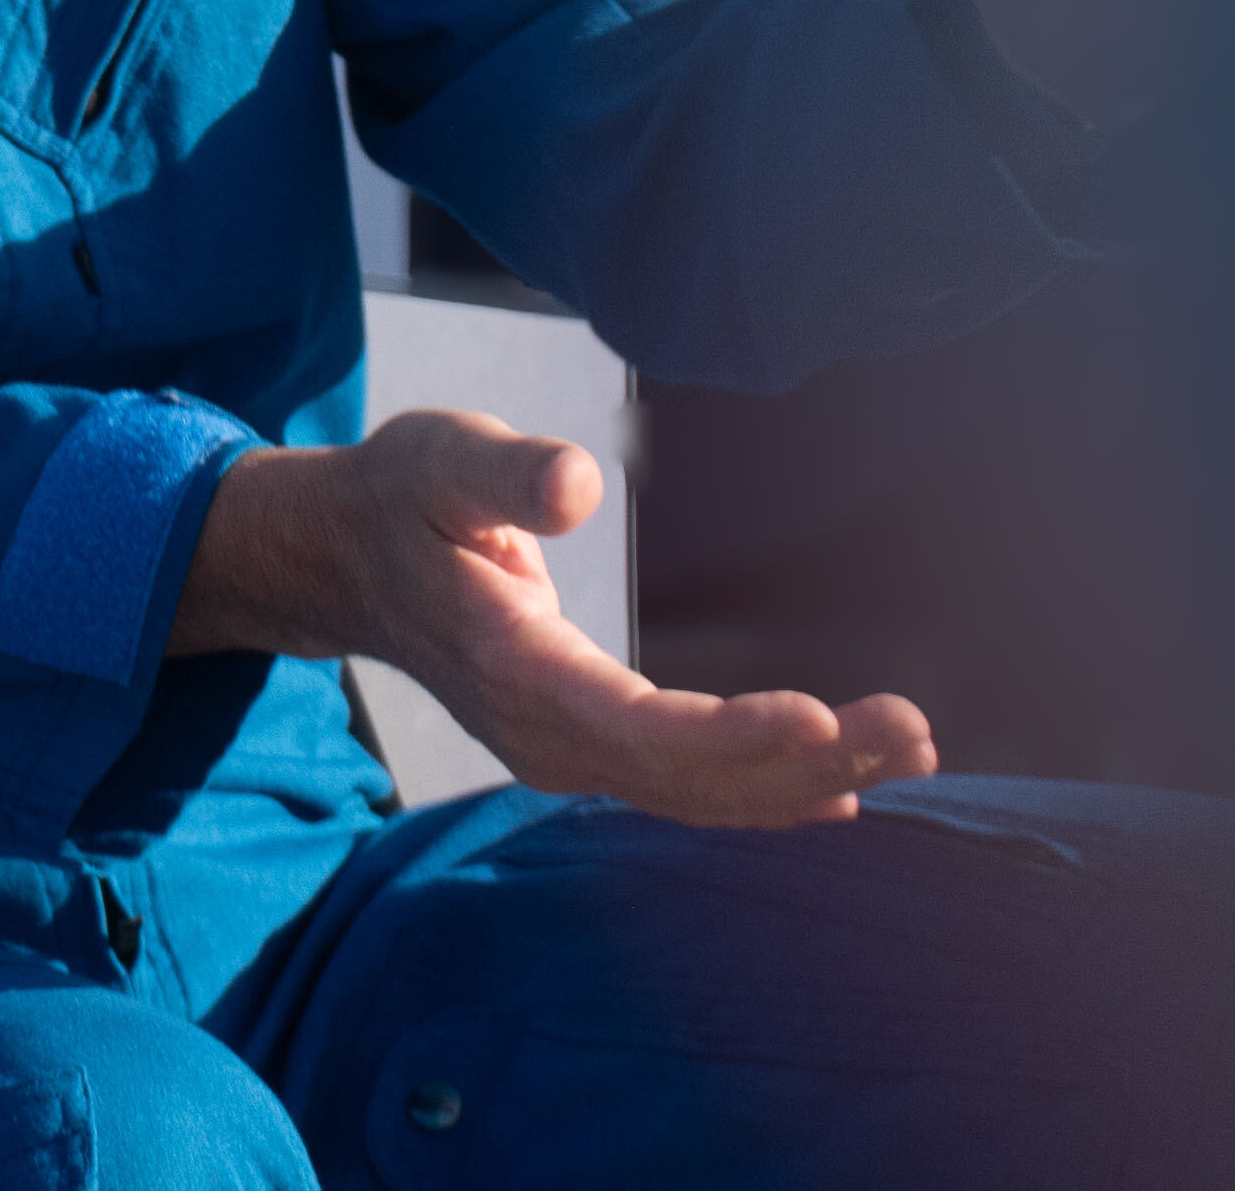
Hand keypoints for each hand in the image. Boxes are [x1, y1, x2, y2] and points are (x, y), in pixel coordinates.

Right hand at [173, 411, 932, 826]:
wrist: (340, 559)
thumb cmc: (398, 500)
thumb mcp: (438, 459)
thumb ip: (505, 475)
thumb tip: (575, 483)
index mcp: (509, 667)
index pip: (634, 723)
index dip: (730, 734)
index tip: (821, 718)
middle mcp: (539, 732)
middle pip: (686, 776)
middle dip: (806, 761)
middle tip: (911, 731)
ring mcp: (559, 749)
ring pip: (694, 792)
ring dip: (804, 780)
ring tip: (904, 749)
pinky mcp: (581, 745)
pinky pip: (682, 788)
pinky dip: (763, 792)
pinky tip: (837, 790)